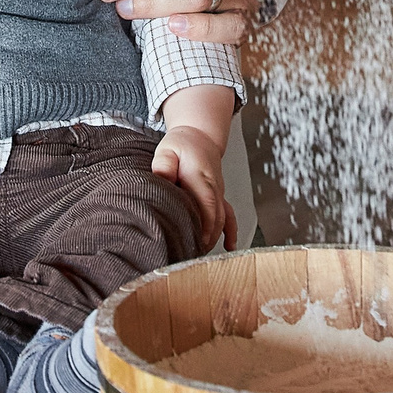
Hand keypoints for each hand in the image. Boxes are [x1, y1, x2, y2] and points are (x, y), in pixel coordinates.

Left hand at [152, 125, 234, 252]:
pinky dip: (231, 231)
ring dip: (213, 238)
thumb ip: (164, 165)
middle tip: (190, 256)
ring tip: (199, 255)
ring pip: (222, 220)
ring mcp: (219, 193)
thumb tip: (161, 180)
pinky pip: (229, 215)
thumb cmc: (182, 145)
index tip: (193, 242)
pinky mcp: (219, 197)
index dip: (202, 226)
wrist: (200, 136)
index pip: (205, 205)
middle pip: (214, 218)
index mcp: (200, 176)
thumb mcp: (167, 149)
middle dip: (205, 239)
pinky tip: (230, 245)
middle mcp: (213, 187)